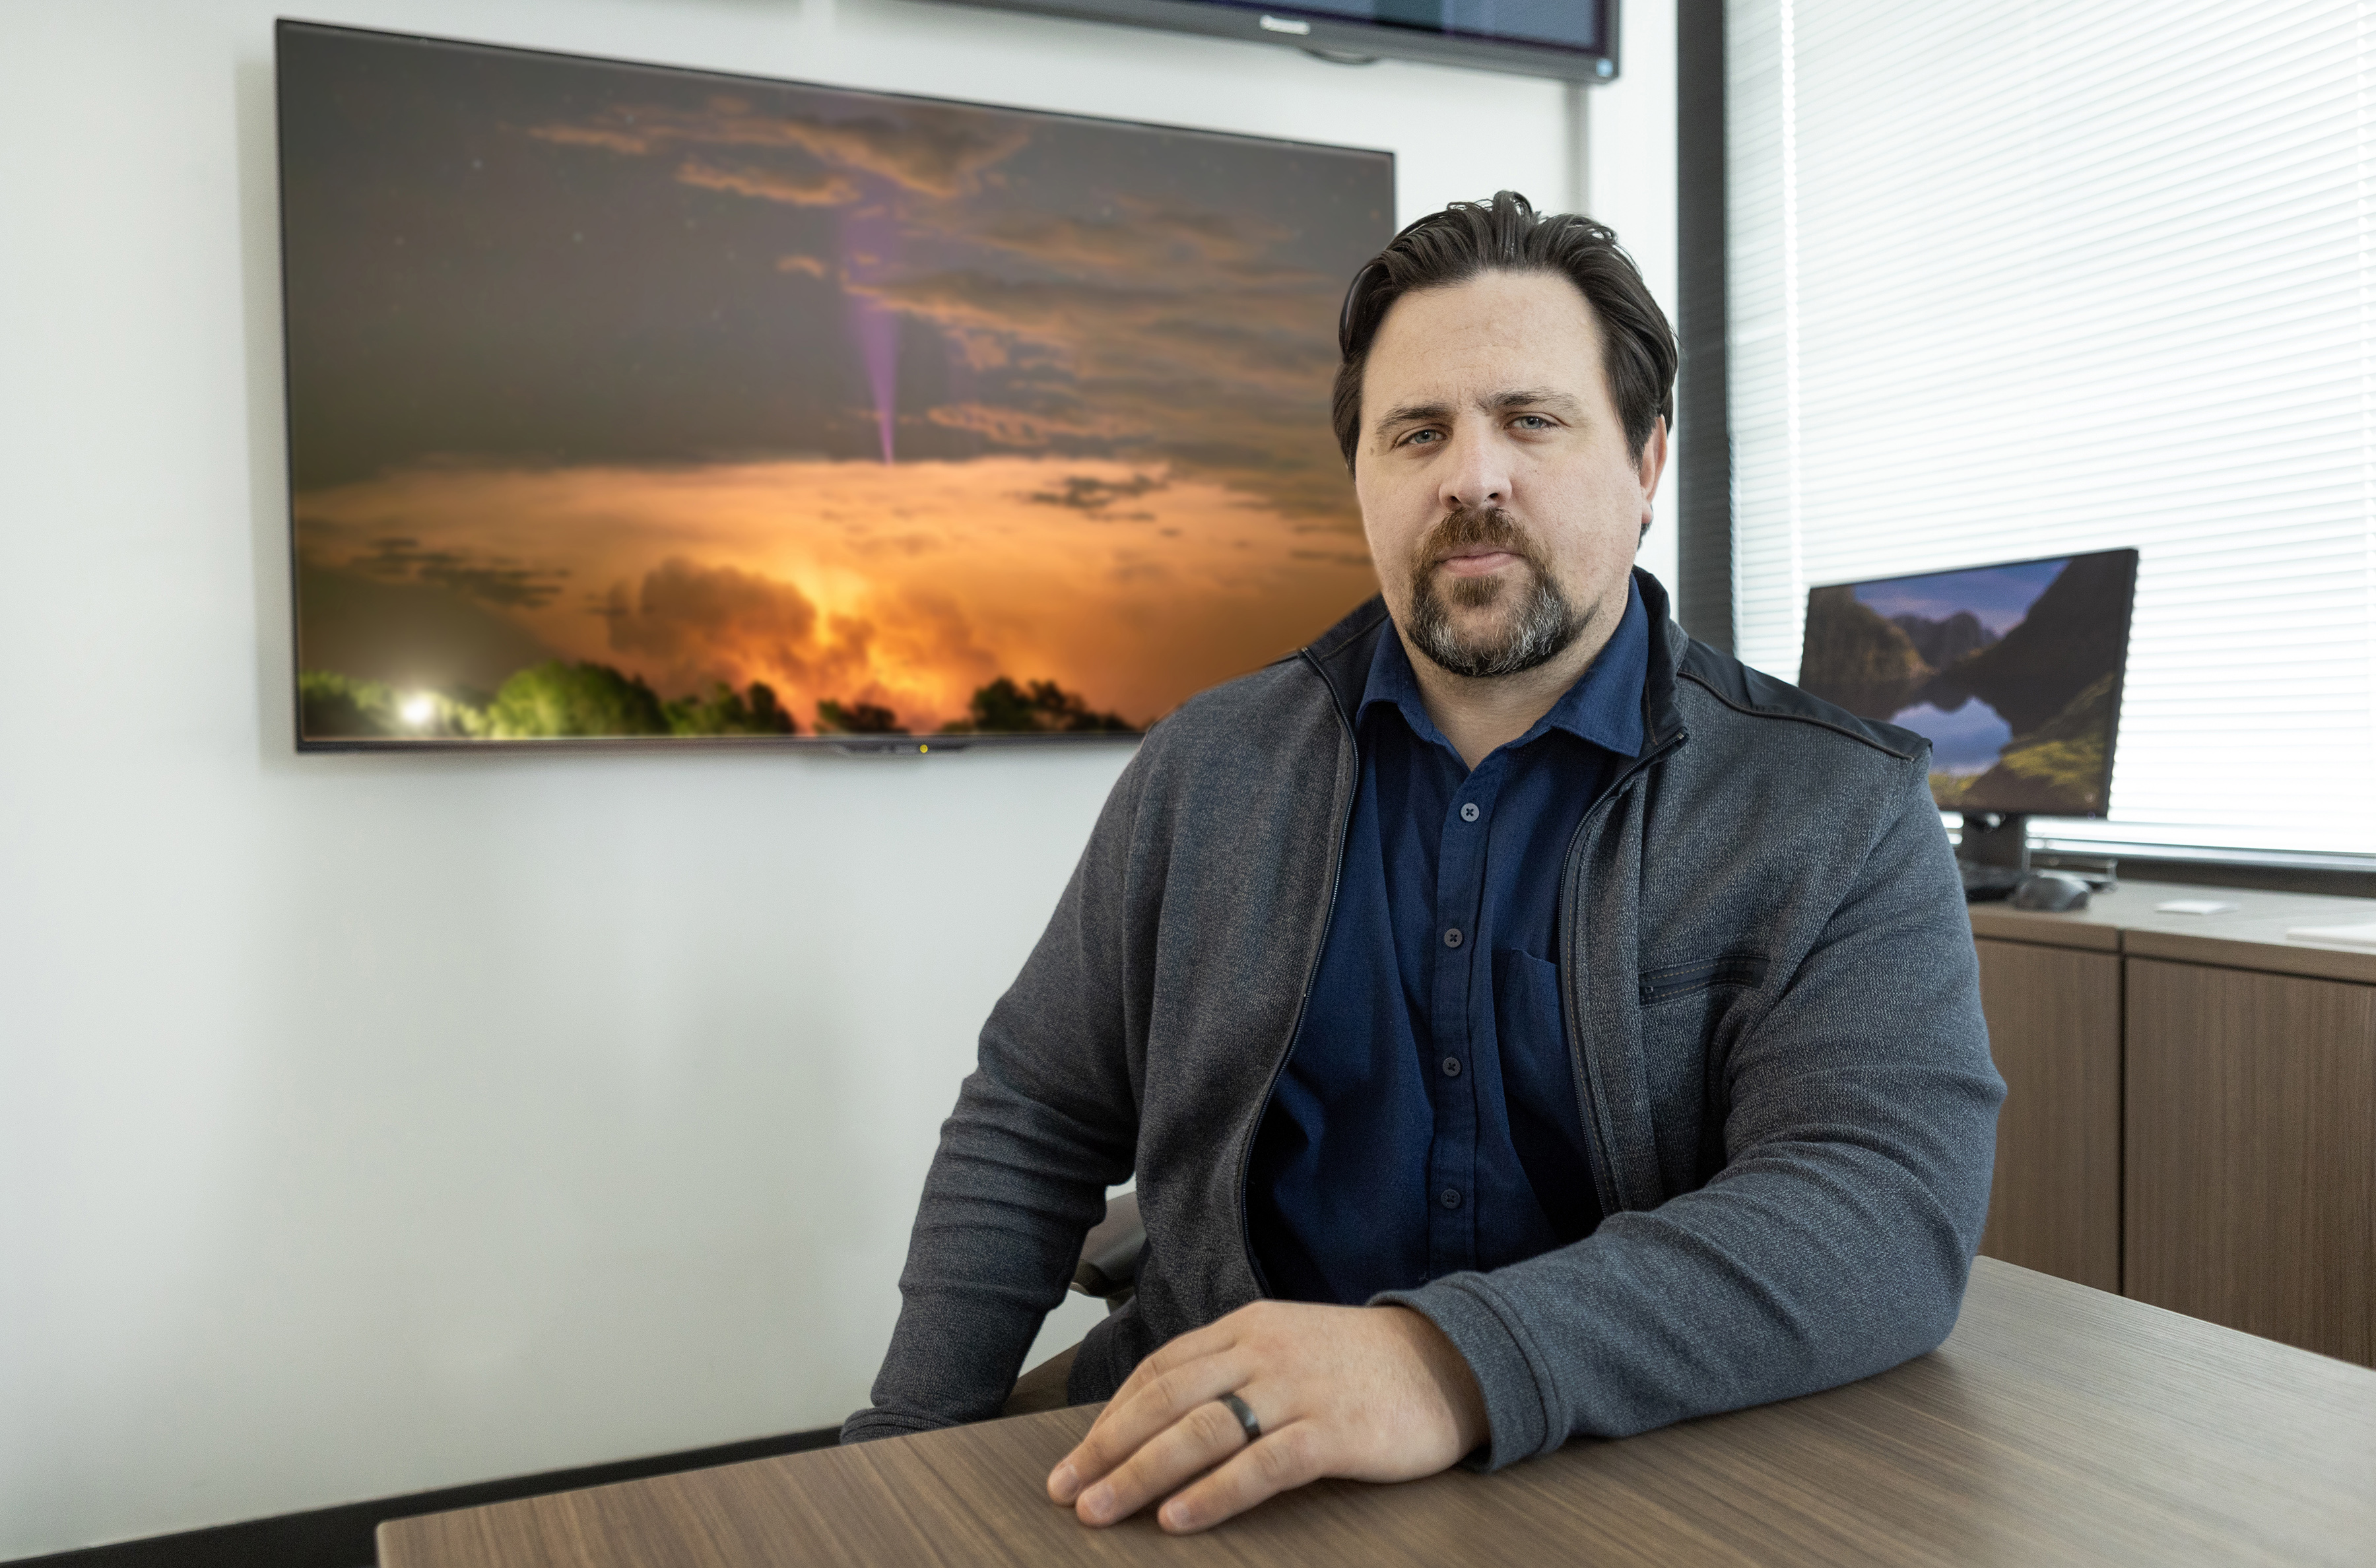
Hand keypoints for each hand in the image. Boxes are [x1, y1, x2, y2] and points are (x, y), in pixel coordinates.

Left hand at [1044, 1300, 1487, 1533]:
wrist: (1450, 1360)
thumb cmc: (1360, 1364)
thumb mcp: (1286, 1347)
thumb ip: (1230, 1372)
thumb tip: (1160, 1420)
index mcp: (1246, 1327)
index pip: (1160, 1371)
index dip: (1109, 1416)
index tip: (1072, 1459)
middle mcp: (1263, 1351)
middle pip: (1167, 1400)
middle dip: (1107, 1450)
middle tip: (1065, 1492)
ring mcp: (1298, 1389)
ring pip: (1201, 1430)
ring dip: (1141, 1474)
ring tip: (1101, 1511)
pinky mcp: (1333, 1430)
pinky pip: (1261, 1464)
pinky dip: (1214, 1493)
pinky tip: (1179, 1517)